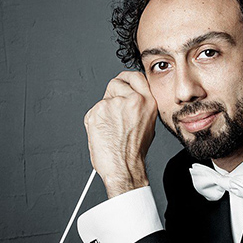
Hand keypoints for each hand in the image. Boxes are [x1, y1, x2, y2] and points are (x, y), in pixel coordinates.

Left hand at [84, 71, 157, 198]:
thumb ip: (140, 106)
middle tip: (113, 109)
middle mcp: (131, 100)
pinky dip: (96, 120)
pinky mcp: (97, 111)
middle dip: (113, 94)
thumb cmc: (134, 151)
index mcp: (147, 102)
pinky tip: (103, 132)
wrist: (123, 166)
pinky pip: (94, 111)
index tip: (123, 81)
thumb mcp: (149, 123)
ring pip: (103, 99)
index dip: (126, 79)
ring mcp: (113, 104)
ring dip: (104, 110)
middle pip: (115, 83)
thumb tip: (129, 97)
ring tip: (111, 128)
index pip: (135, 76)